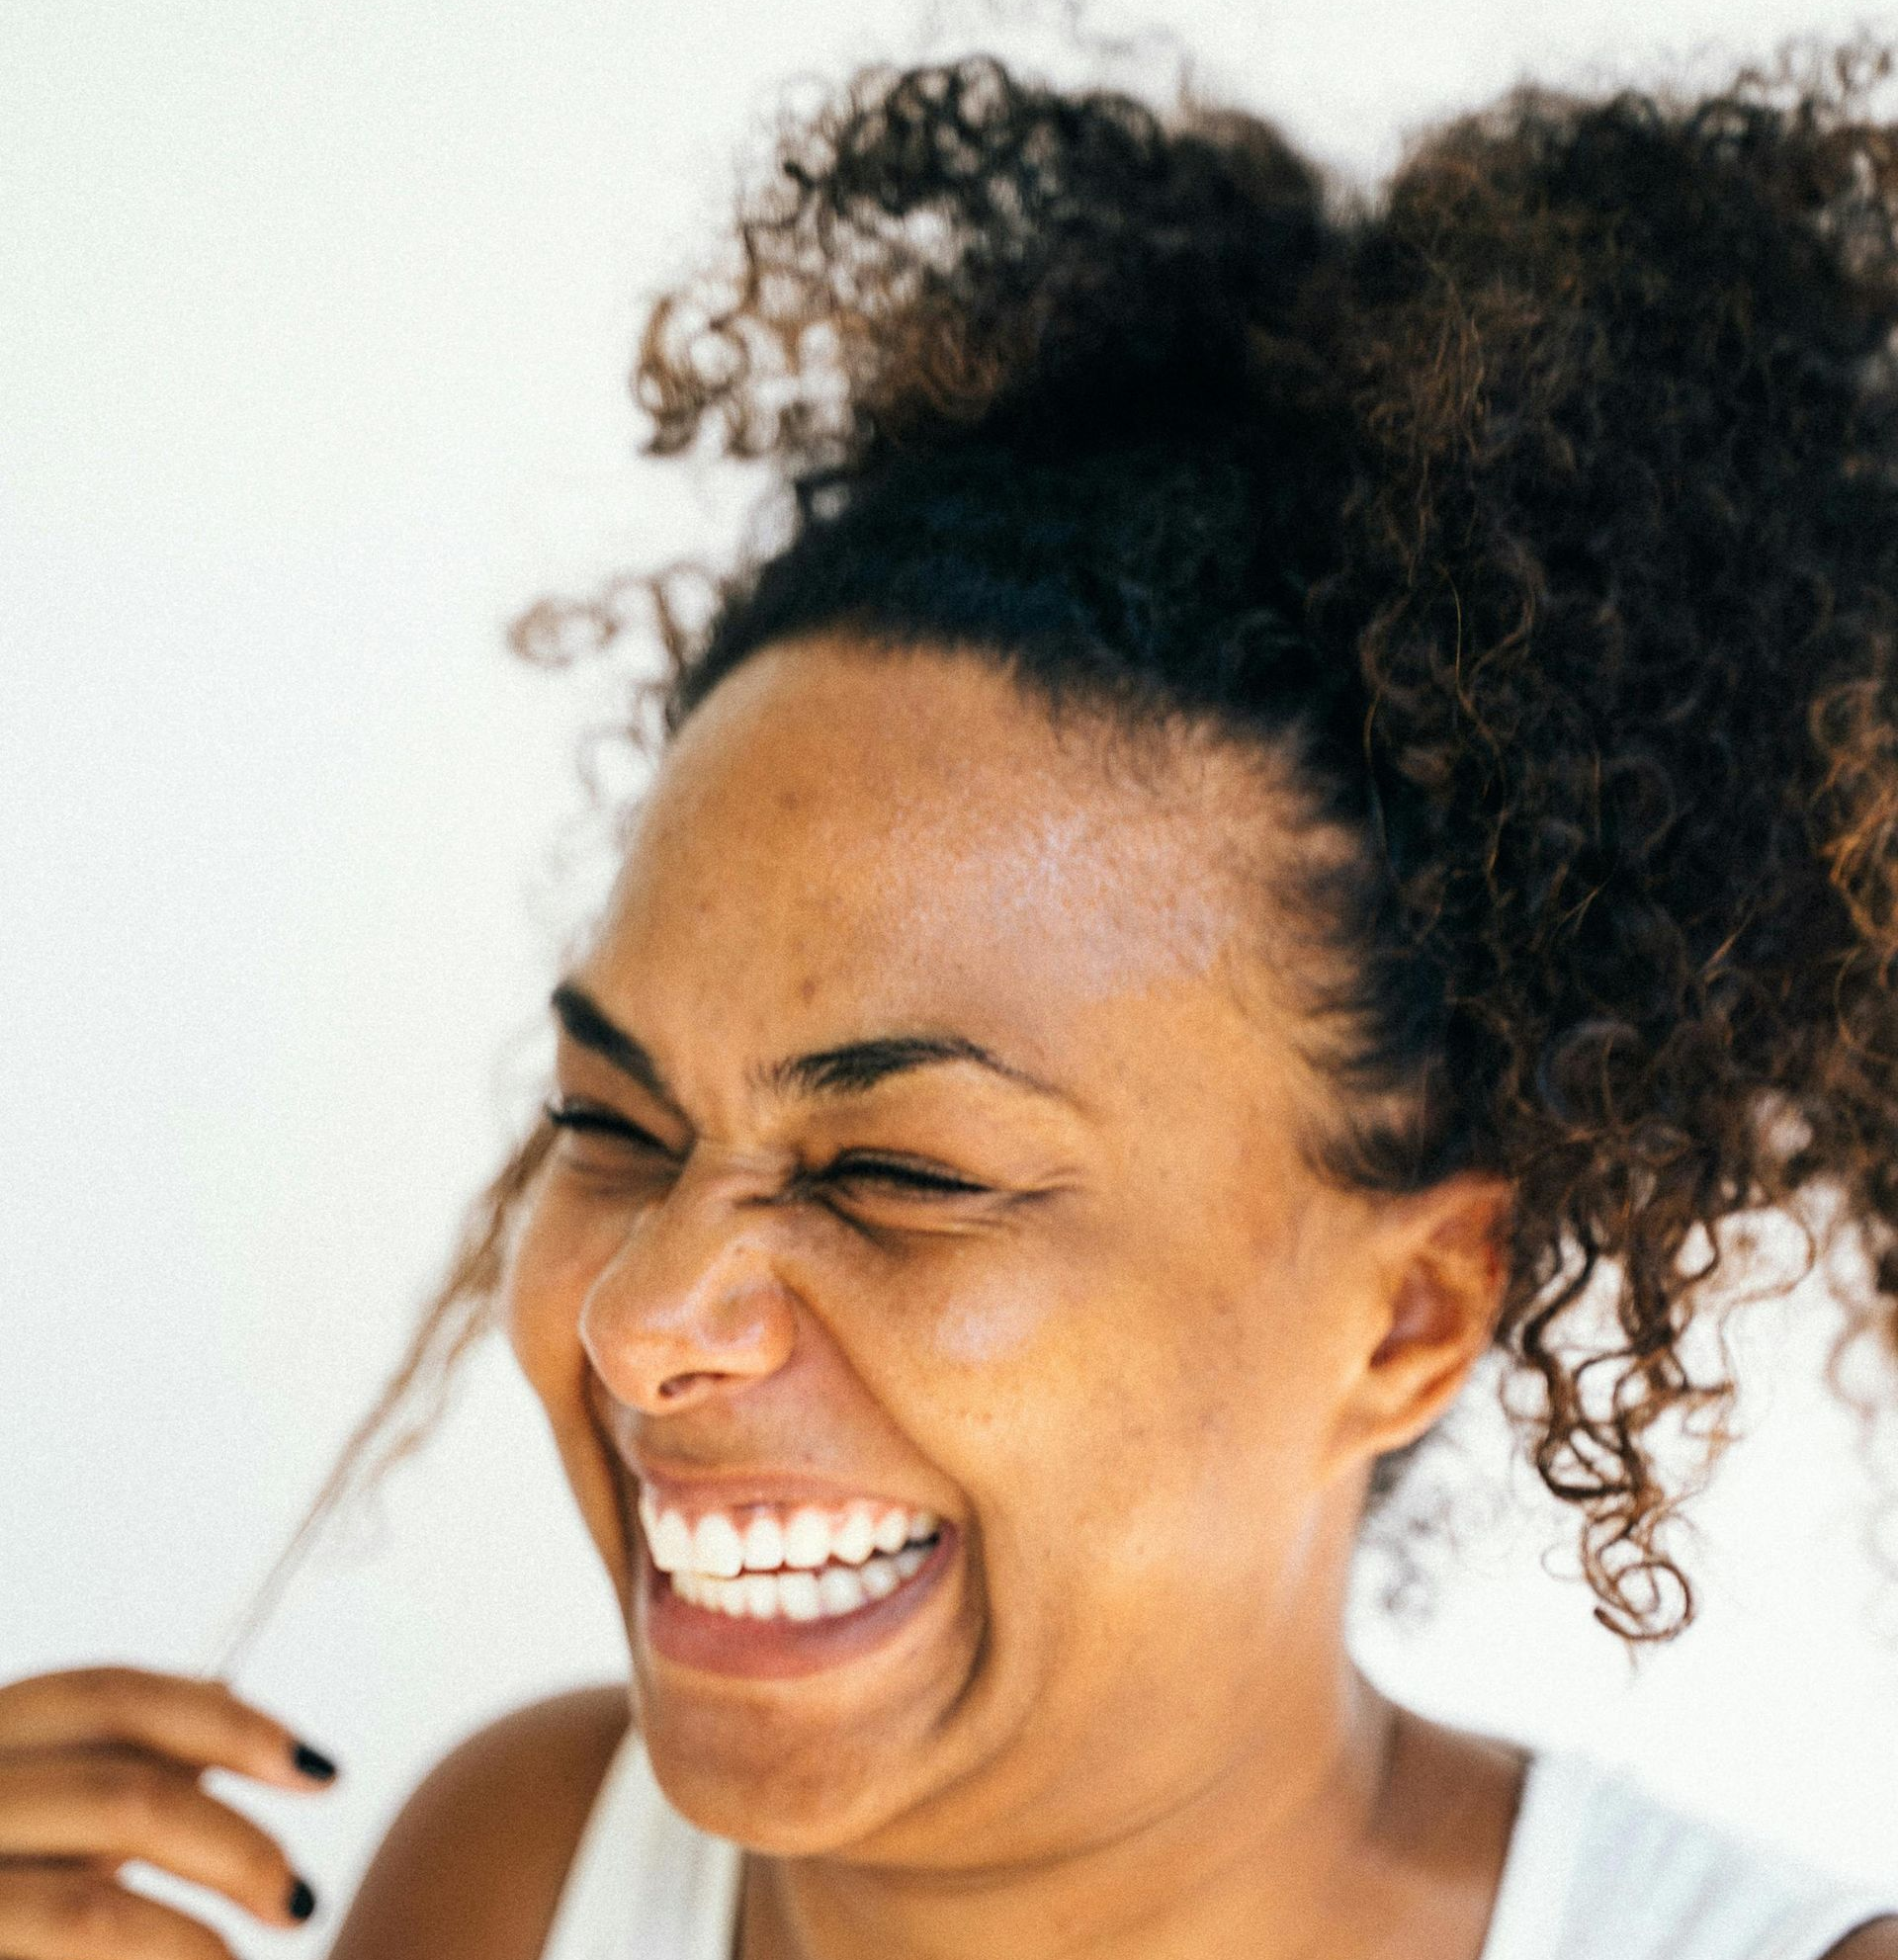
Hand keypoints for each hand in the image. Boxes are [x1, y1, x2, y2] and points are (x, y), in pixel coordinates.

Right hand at [0, 1665, 335, 1955]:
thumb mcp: (29, 1807)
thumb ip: (103, 1766)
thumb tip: (228, 1701)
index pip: (113, 1695)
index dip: (229, 1723)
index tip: (320, 1770)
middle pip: (125, 1797)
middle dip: (237, 1848)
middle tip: (298, 1900)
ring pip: (91, 1911)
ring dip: (190, 1945)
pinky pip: (64, 1944)